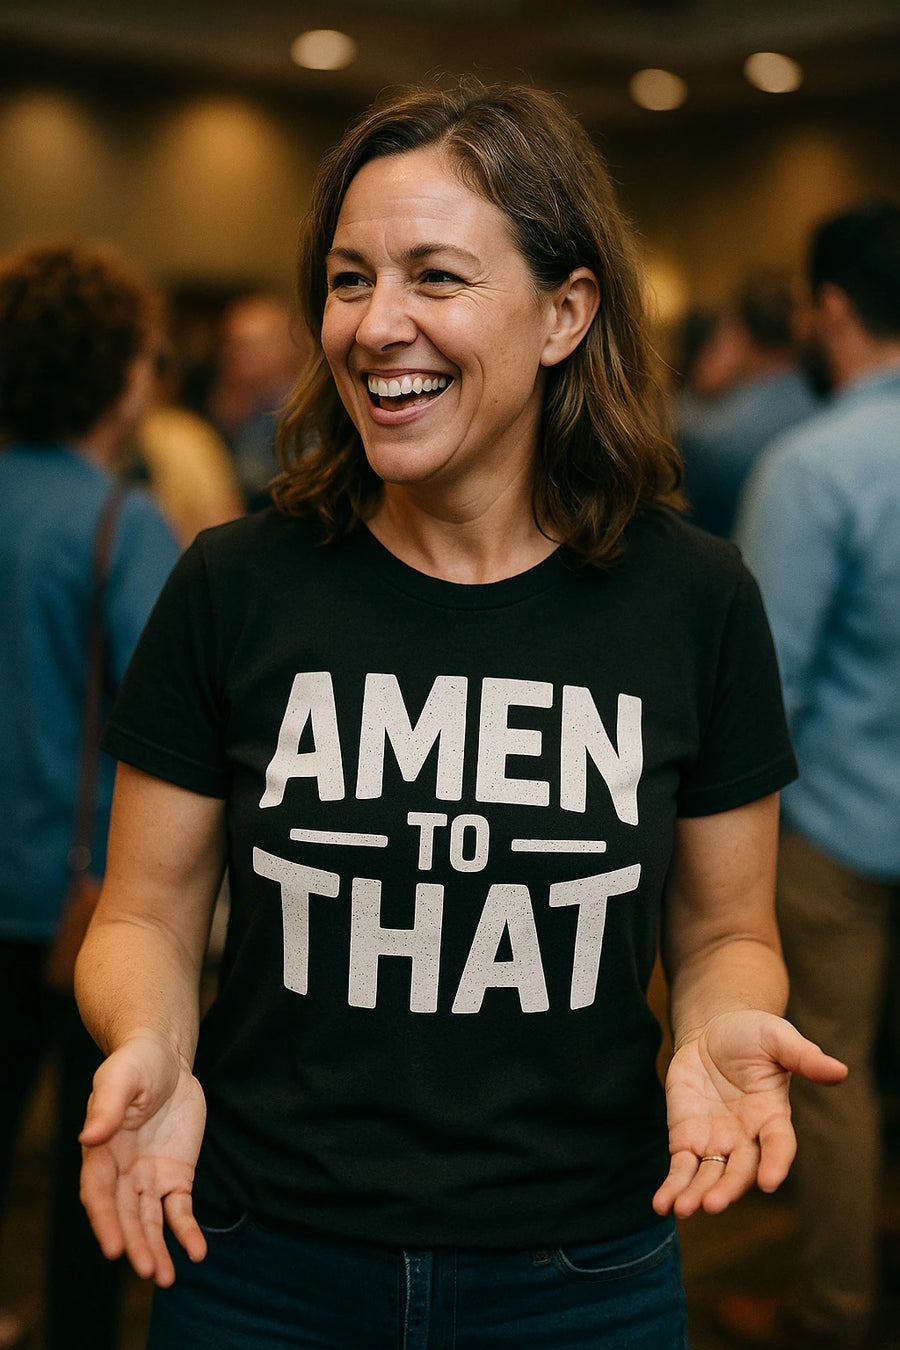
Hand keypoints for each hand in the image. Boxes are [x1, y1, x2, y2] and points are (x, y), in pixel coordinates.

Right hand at [79, 1034, 207, 1286]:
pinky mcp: (176, 1177)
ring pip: (151, 1221)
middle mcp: (121, 1173)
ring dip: (157, 1249)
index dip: (105, 1221)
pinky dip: (187, 1232)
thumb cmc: (136, 1065)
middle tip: (149, 1271)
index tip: (114, 1248)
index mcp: (100, 1152)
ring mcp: (148, 1178)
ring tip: (167, 1278)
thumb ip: (108, 1106)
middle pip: (125, 1215)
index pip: (98, 1194)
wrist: (165, 1058)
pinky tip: (198, 1252)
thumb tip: (88, 1136)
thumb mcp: (122, 1077)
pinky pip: (181, 1210)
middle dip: (135, 1244)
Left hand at [652, 1009, 846, 1218]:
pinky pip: (681, 1168)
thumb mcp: (777, 1037)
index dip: (775, 1163)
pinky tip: (663, 1205)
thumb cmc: (751, 1034)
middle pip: (740, 1170)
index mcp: (772, 1116)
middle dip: (727, 1188)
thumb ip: (803, 1056)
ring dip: (696, 1195)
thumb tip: (840, 1070)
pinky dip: (673, 1187)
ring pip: (709, 1176)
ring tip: (683, 1210)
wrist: (712, 1031)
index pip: (778, 1145)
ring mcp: (716, 1141)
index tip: (769, 1182)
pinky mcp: (687, 1138)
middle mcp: (746, 1137)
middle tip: (713, 1204)